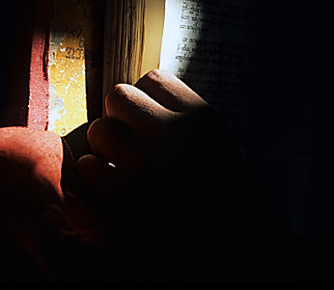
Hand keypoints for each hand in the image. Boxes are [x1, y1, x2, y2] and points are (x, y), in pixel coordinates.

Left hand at [74, 69, 291, 279]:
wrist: (242, 253)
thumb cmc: (238, 202)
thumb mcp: (226, 149)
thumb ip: (189, 123)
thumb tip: (149, 105)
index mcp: (202, 116)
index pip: (153, 79)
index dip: (145, 99)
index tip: (148, 119)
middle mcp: (174, 131)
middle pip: (119, 95)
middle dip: (119, 116)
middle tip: (130, 141)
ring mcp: (148, 162)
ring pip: (99, 129)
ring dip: (105, 146)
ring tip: (122, 165)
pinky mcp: (127, 197)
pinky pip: (90, 167)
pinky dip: (98, 176)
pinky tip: (116, 189)